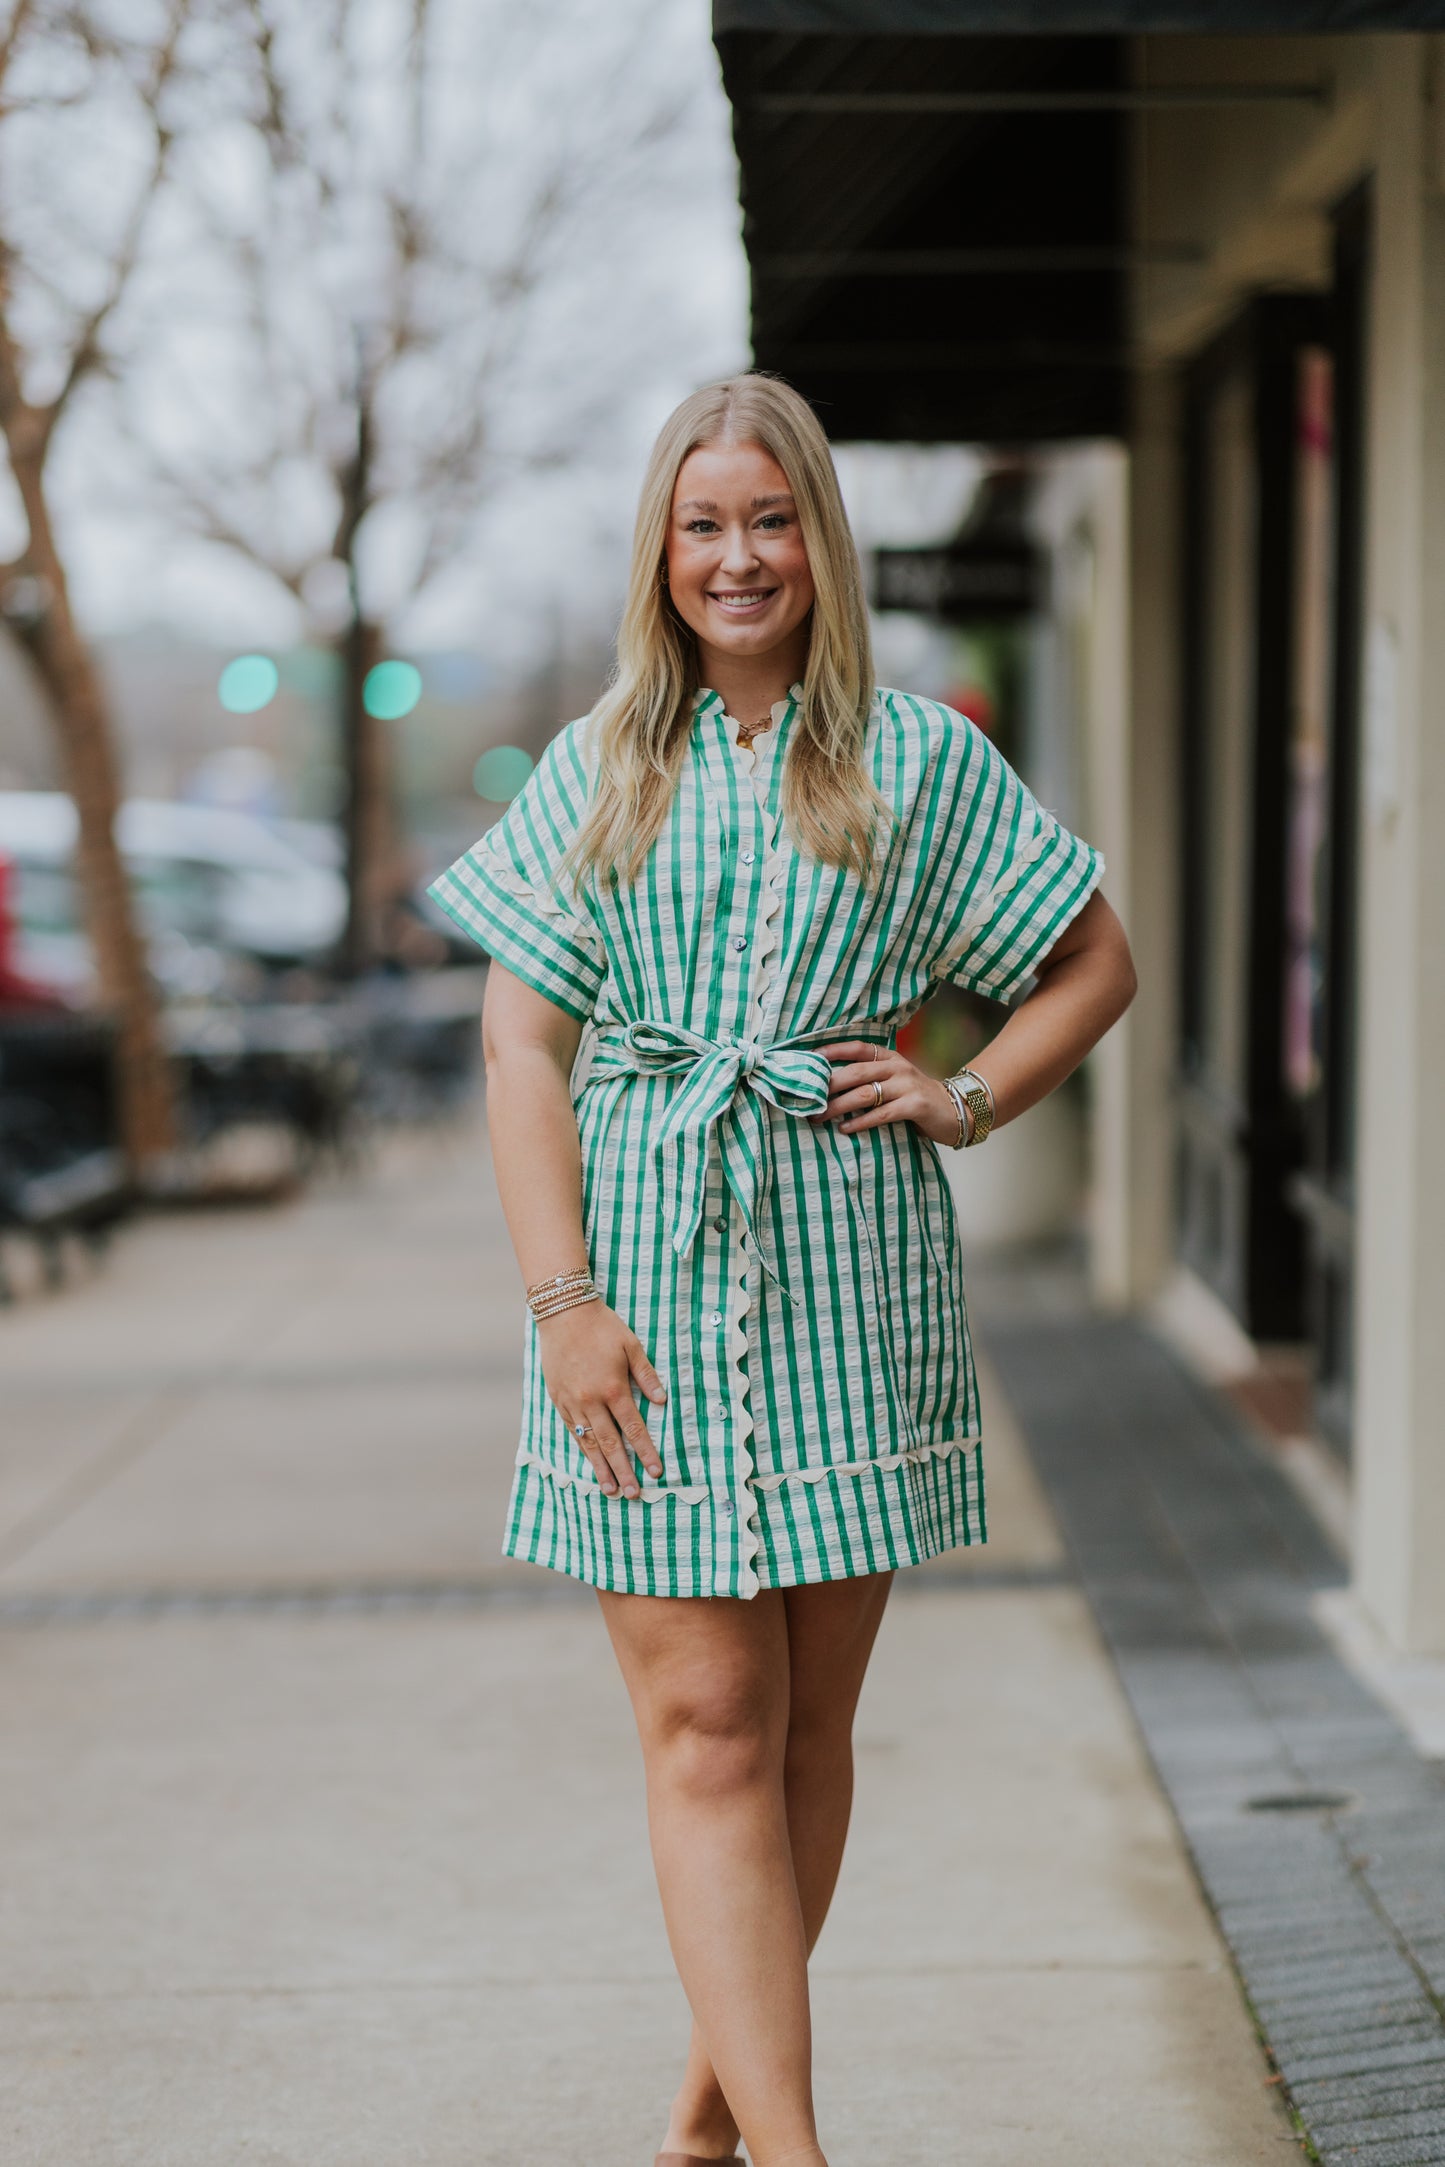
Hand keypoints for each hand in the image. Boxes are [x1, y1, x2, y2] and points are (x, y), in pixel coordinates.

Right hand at [536, 1297, 666, 1498]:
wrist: (563, 1313)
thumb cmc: (602, 1327)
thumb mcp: (631, 1346)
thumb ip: (647, 1375)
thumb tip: (662, 1401)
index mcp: (613, 1388)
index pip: (633, 1428)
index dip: (645, 1452)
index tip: (656, 1472)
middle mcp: (591, 1401)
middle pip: (610, 1444)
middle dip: (624, 1470)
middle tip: (634, 1494)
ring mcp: (572, 1402)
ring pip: (588, 1442)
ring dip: (600, 1468)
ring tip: (610, 1490)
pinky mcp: (558, 1399)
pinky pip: (573, 1430)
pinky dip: (582, 1448)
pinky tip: (590, 1461)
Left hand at [807, 1039, 964, 1147]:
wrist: (955, 1111)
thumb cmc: (915, 1098)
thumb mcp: (894, 1081)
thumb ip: (870, 1079)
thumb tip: (828, 1086)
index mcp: (890, 1057)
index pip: (858, 1048)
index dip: (833, 1051)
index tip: (809, 1058)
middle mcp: (898, 1067)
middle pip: (855, 1072)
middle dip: (827, 1086)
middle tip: (805, 1098)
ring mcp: (907, 1085)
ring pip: (864, 1093)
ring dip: (837, 1106)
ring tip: (818, 1117)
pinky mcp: (915, 1105)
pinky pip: (881, 1113)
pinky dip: (860, 1122)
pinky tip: (844, 1128)